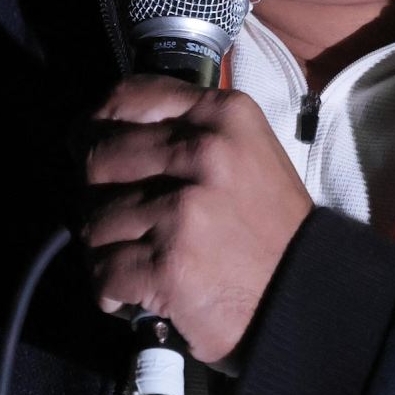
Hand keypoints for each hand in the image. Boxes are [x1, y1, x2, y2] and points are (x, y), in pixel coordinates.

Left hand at [77, 74, 311, 364]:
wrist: (307, 295)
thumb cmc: (268, 226)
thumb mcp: (245, 152)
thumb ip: (184, 130)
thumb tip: (99, 128)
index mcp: (223, 117)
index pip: (127, 99)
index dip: (95, 124)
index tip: (88, 142)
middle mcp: (204, 155)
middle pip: (97, 158)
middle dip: (94, 192)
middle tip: (115, 216)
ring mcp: (184, 211)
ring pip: (92, 219)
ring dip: (102, 245)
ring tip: (134, 256)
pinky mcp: (168, 265)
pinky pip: (102, 270)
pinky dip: (109, 287)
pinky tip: (134, 289)